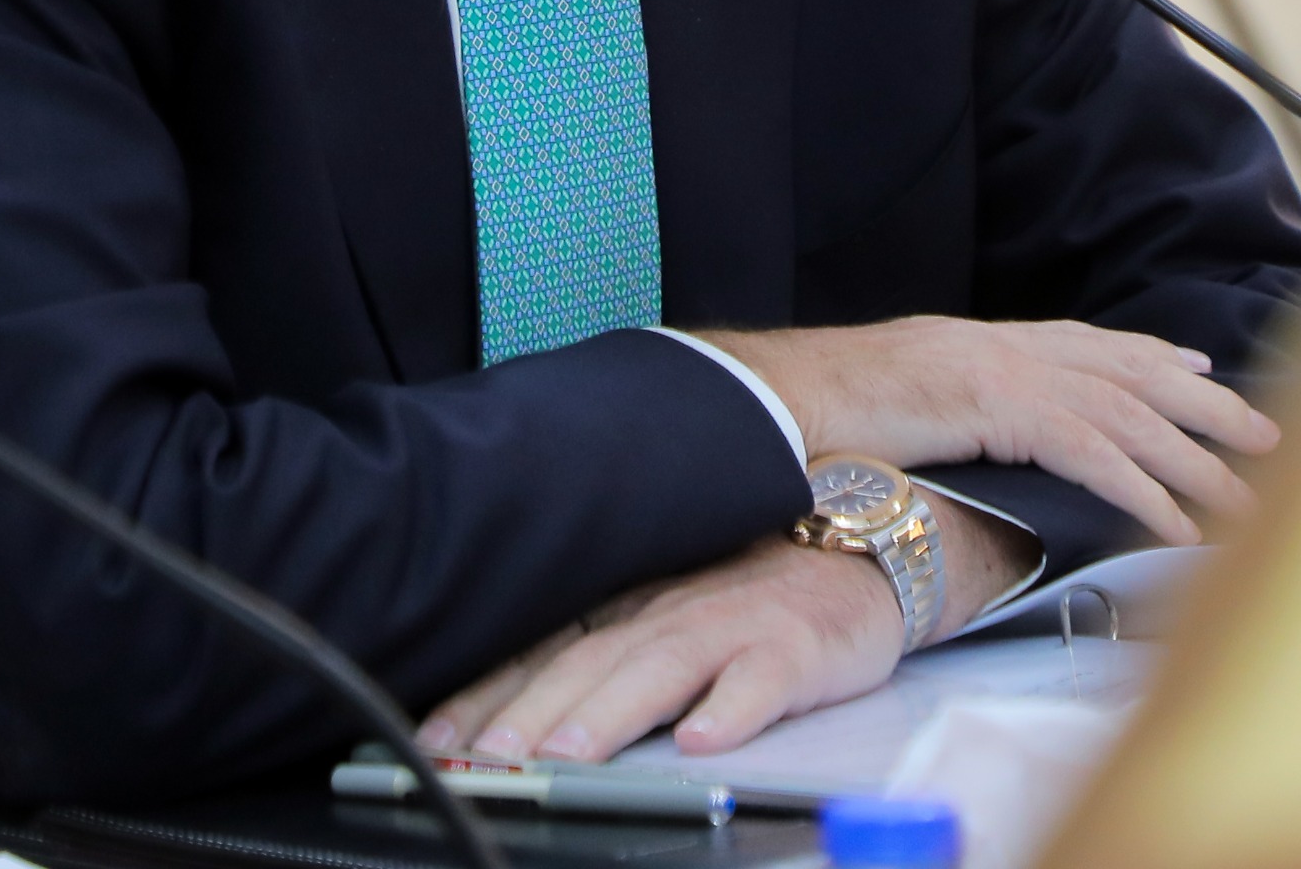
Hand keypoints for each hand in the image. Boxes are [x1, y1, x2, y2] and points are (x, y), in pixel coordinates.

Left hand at [421, 500, 1033, 762]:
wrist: (863, 542)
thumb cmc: (752, 583)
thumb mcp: (663, 608)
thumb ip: (596, 652)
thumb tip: (502, 711)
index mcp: (631, 603)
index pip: (545, 649)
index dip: (488, 695)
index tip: (436, 740)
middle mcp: (671, 607)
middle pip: (590, 661)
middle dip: (531, 712)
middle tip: (485, 758)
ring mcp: (736, 622)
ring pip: (662, 666)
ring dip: (609, 713)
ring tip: (569, 756)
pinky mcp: (799, 644)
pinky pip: (764, 677)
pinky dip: (733, 704)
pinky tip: (707, 738)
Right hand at [697, 317, 1276, 545]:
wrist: (778, 398)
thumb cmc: (823, 413)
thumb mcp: (902, 408)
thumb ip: (952, 417)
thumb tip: (977, 446)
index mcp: (981, 343)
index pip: (1083, 343)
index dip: (1148, 357)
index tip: (1198, 370)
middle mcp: (1002, 346)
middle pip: (1126, 371)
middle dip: (1202, 404)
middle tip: (1266, 433)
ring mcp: (1002, 370)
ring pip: (1126, 414)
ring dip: (1195, 461)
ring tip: (1248, 501)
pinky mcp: (998, 406)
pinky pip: (1091, 453)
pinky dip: (1143, 492)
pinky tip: (1179, 527)